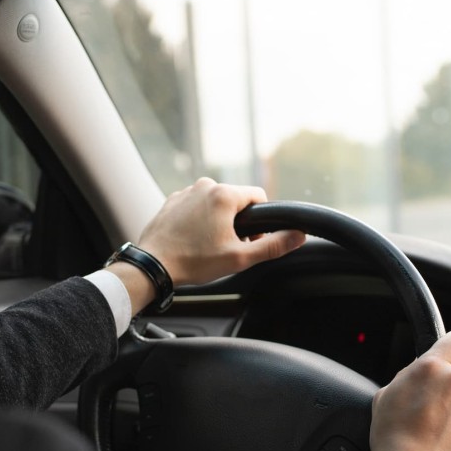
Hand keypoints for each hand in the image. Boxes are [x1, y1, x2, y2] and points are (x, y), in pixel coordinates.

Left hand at [135, 178, 305, 286]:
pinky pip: (196, 206)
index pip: (258, 197)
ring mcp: (186, 191)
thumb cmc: (194, 262)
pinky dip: (199, 220)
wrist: (153, 265)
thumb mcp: (239, 258)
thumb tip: (298, 235)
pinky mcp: (172, 200)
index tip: (250, 240)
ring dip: (219, 221)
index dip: (260, 221)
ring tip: (208, 245)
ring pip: (216, 203)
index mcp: (224, 194)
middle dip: (239, 221)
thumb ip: (272, 245)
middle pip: (237, 200)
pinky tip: (193, 240)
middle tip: (228, 247)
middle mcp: (205, 185)